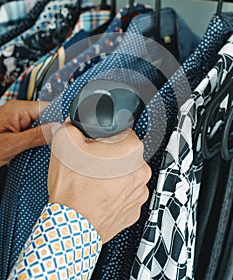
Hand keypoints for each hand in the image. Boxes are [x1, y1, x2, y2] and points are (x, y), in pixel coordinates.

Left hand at [0, 100, 53, 166]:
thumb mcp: (12, 144)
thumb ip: (36, 136)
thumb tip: (57, 129)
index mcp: (18, 109)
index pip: (48, 108)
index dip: (59, 120)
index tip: (67, 132)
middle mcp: (18, 112)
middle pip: (46, 118)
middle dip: (52, 131)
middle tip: (57, 145)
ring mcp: (17, 120)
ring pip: (40, 126)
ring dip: (44, 138)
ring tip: (47, 150)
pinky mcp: (16, 129)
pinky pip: (33, 132)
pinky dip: (37, 141)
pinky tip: (37, 150)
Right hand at [48, 120, 150, 242]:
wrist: (71, 226)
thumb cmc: (73, 189)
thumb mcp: (65, 143)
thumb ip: (72, 126)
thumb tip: (74, 125)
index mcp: (131, 149)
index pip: (122, 132)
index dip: (105, 137)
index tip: (95, 145)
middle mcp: (141, 170)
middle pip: (125, 154)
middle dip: (110, 156)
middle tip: (91, 163)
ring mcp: (139, 193)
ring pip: (126, 175)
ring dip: (113, 176)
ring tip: (93, 182)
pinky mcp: (133, 210)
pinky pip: (125, 195)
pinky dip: (114, 194)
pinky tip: (98, 195)